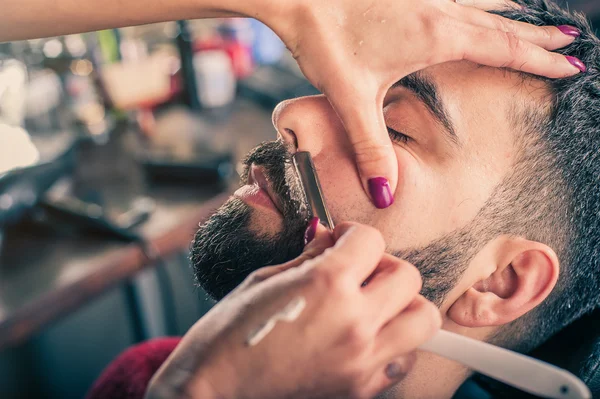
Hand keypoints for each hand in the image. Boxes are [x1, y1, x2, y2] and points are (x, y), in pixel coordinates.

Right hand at [146, 222, 440, 398]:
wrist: (212, 394)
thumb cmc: (227, 335)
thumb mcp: (265, 280)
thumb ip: (310, 257)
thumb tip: (332, 238)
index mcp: (326, 285)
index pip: (372, 240)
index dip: (353, 234)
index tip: (339, 242)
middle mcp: (355, 322)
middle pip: (408, 276)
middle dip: (383, 266)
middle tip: (358, 272)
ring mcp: (363, 361)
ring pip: (422, 319)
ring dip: (401, 305)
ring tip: (370, 306)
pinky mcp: (363, 390)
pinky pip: (404, 359)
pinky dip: (394, 345)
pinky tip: (363, 340)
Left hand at [266, 0, 581, 207]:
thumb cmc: (324, 37)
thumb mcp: (351, 98)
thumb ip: (371, 148)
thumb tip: (385, 194)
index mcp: (436, 35)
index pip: (502, 49)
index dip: (538, 60)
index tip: (570, 65)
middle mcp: (438, 9)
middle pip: (501, 24)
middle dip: (537, 37)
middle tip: (570, 42)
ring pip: (482, 6)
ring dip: (512, 18)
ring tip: (537, 23)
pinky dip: (480, 5)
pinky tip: (474, 8)